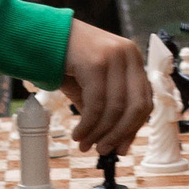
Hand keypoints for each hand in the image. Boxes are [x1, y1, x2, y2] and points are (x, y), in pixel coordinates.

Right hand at [58, 18, 151, 156]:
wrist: (43, 38)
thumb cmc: (69, 63)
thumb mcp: (94, 87)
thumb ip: (108, 110)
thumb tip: (118, 145)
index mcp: (133, 59)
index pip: (145, 101)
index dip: (134, 129)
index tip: (121, 149)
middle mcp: (129, 54)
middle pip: (136, 106)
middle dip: (119, 134)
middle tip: (103, 150)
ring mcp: (114, 56)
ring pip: (116, 108)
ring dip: (99, 133)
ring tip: (85, 144)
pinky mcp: (96, 62)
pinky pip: (97, 104)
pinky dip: (88, 125)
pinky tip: (78, 133)